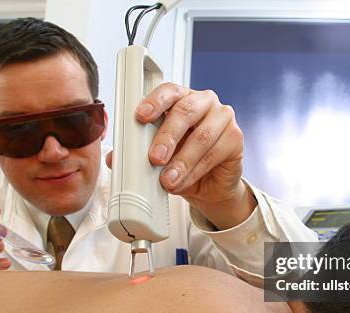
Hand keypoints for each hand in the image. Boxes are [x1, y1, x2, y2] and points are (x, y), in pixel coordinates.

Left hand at [106, 83, 256, 229]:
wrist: (209, 186)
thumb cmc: (182, 162)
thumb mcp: (157, 157)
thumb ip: (137, 153)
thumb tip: (113, 158)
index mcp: (182, 98)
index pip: (168, 91)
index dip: (154, 101)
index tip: (140, 116)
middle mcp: (204, 102)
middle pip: (185, 111)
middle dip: (167, 136)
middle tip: (154, 158)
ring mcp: (223, 117)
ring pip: (201, 136)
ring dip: (181, 161)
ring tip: (167, 180)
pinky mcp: (235, 137)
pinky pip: (213, 153)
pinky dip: (194, 171)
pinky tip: (183, 182)